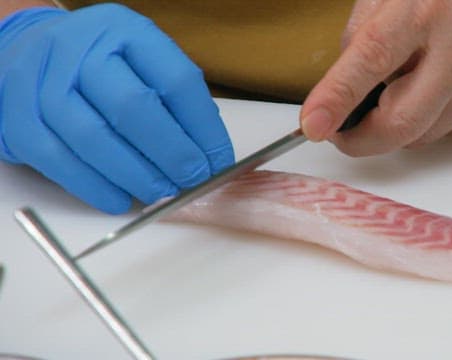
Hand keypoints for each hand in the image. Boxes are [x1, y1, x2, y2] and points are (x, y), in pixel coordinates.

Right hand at [0, 4, 233, 213]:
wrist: (24, 51)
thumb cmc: (98, 65)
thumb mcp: (138, 61)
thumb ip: (171, 98)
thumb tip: (209, 154)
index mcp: (125, 31)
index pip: (176, 81)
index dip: (204, 128)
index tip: (219, 161)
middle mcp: (82, 49)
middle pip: (134, 108)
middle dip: (172, 154)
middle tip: (193, 181)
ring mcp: (44, 81)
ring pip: (94, 137)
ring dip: (136, 175)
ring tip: (162, 195)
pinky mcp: (18, 116)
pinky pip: (59, 160)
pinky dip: (93, 186)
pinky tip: (119, 199)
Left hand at [300, 0, 451, 155]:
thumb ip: (366, 28)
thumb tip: (341, 85)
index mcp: (428, 9)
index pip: (372, 59)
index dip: (337, 97)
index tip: (313, 124)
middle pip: (399, 122)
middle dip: (360, 138)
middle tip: (342, 131)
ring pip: (421, 135)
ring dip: (401, 122)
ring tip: (412, 84)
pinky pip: (449, 132)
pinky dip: (434, 119)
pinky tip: (447, 87)